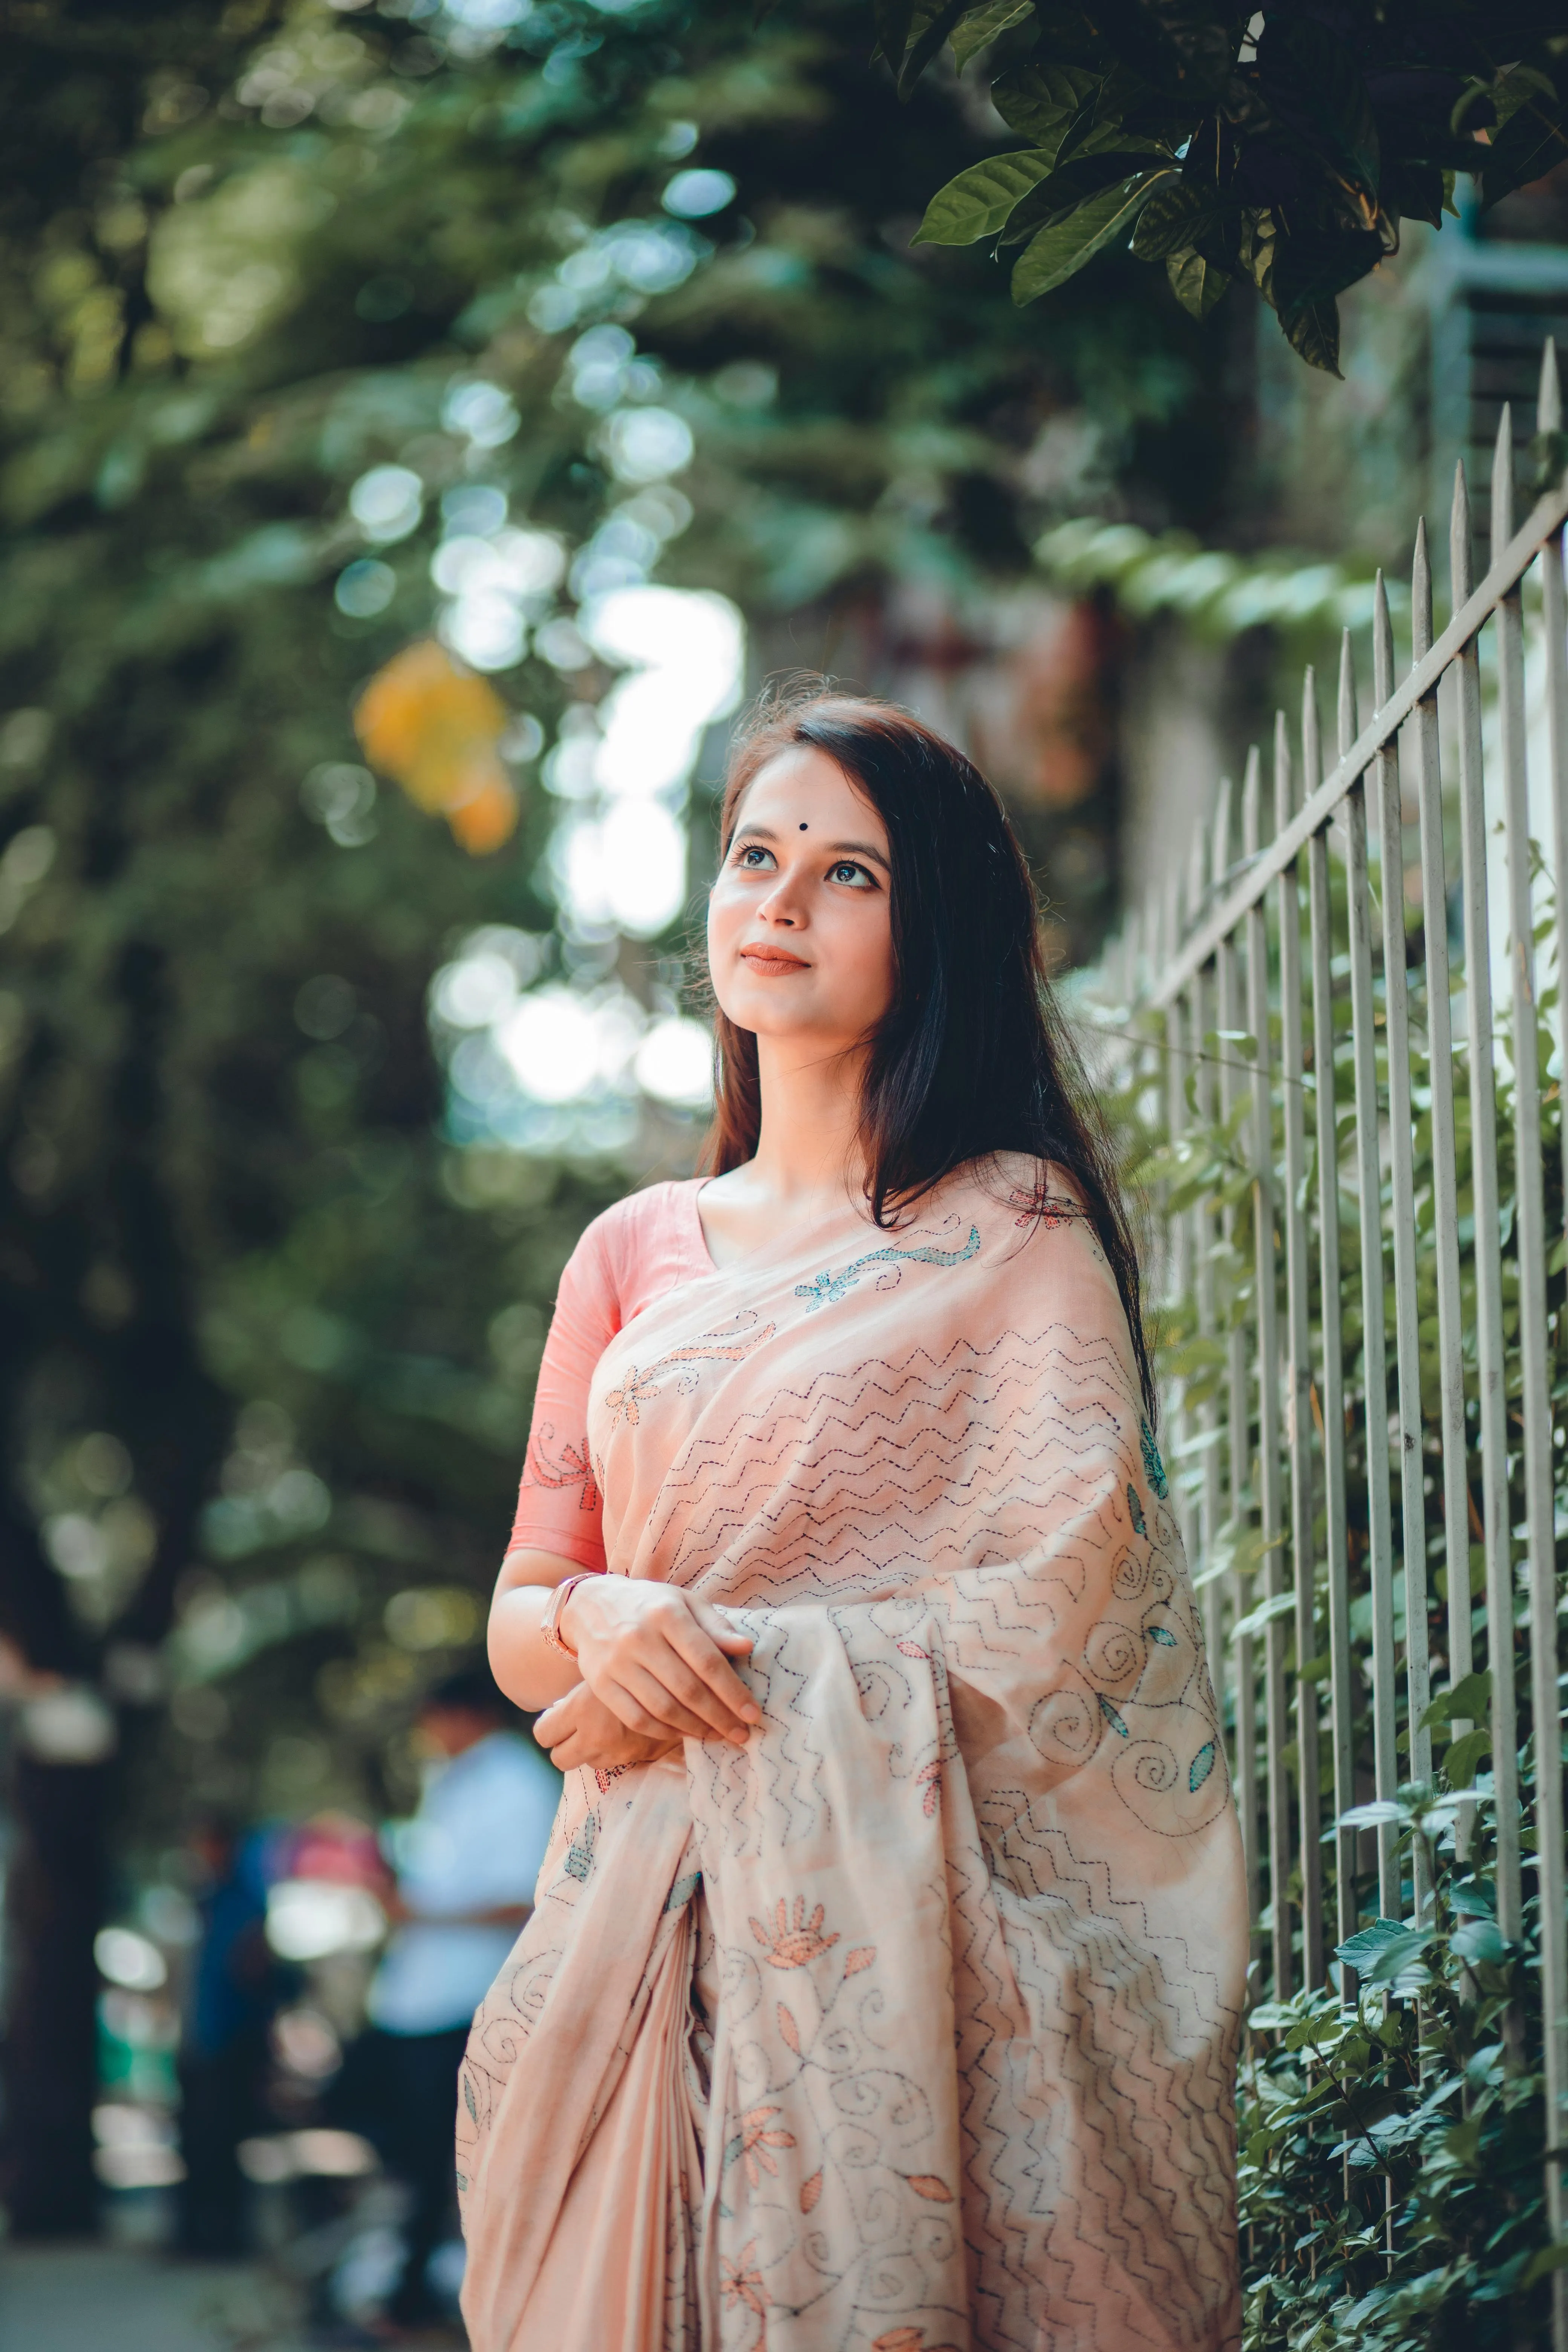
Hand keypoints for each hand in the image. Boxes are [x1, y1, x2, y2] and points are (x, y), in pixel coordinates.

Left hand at [534, 1682, 680, 1772]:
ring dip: (594, 1749)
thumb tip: (557, 1709)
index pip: (543, 1733)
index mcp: (580, 1709)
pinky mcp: (640, 1758)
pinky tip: (627, 1730)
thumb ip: (579, 1694)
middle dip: (566, 1746)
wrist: (688, 1675)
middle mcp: (595, 1735)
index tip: (557, 1718)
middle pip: (560, 1759)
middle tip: (577, 1728)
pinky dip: (618, 1750)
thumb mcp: (603, 1668)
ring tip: (607, 1726)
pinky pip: (617, 1762)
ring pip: (590, 1763)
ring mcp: (617, 1752)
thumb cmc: (636, 1660)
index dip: (549, 1726)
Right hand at [563, 1577, 759, 1745]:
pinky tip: (684, 1733)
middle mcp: (639, 1638)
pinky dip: (664, 1732)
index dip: (733, 1691)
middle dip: (719, 1717)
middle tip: (741, 1734)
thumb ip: (716, 1626)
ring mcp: (616, 1663)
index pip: (707, 1660)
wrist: (591, 1605)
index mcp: (666, 1614)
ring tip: (717, 1735)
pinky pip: (636, 1718)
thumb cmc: (651, 1605)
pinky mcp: (600, 1684)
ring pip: (662, 1708)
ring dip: (695, 1729)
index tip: (753, 1714)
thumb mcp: (685, 1602)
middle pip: (687, 1689)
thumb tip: (746, 1648)